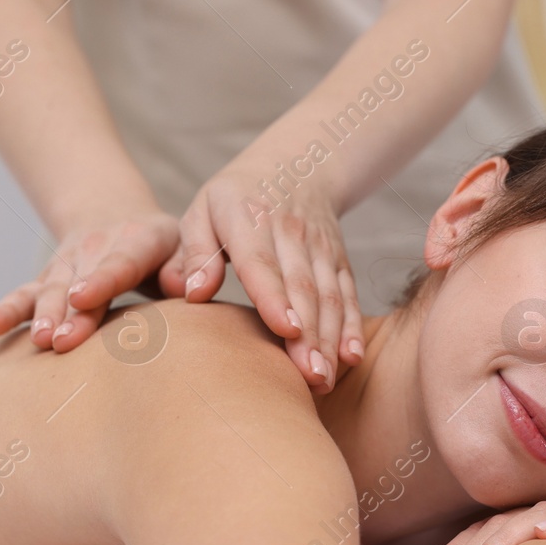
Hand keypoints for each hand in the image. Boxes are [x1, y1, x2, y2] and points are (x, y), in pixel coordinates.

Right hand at [0, 210, 180, 352]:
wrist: (117, 215)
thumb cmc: (163, 247)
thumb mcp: (183, 244)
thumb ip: (188, 265)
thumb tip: (189, 288)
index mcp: (138, 241)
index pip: (118, 262)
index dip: (101, 280)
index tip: (84, 298)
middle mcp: (97, 250)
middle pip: (78, 283)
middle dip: (66, 312)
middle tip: (56, 339)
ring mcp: (68, 265)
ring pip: (49, 290)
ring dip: (38, 315)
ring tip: (34, 338)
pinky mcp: (48, 280)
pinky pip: (25, 293)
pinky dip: (6, 309)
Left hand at [158, 164, 362, 393]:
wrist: (297, 165)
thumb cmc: (234, 200)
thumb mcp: (203, 209)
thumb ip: (195, 252)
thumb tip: (193, 295)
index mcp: (249, 217)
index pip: (262, 261)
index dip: (275, 296)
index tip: (286, 329)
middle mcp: (290, 232)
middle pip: (302, 287)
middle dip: (308, 334)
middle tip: (308, 375)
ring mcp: (320, 248)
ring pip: (329, 296)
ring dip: (329, 339)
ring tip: (323, 379)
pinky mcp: (338, 261)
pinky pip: (348, 296)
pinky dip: (352, 327)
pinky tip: (351, 359)